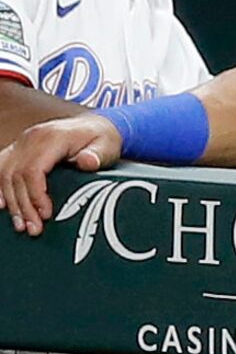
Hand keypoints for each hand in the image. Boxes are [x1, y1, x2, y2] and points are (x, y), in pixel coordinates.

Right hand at [1, 117, 122, 235]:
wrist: (94, 125)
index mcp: (51, 138)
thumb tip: (88, 162)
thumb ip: (97, 155)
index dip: (36, 195)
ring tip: (21, 225)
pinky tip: (2, 204)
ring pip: (5, 174)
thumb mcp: (107, 145)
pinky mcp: (19, 149)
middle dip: (23, 205)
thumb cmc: (101, 138)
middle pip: (16, 175)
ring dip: (11, 201)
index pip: (33, 170)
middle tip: (33, 228)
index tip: (46, 214)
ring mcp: (22, 143)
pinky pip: (1, 167)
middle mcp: (31, 138)